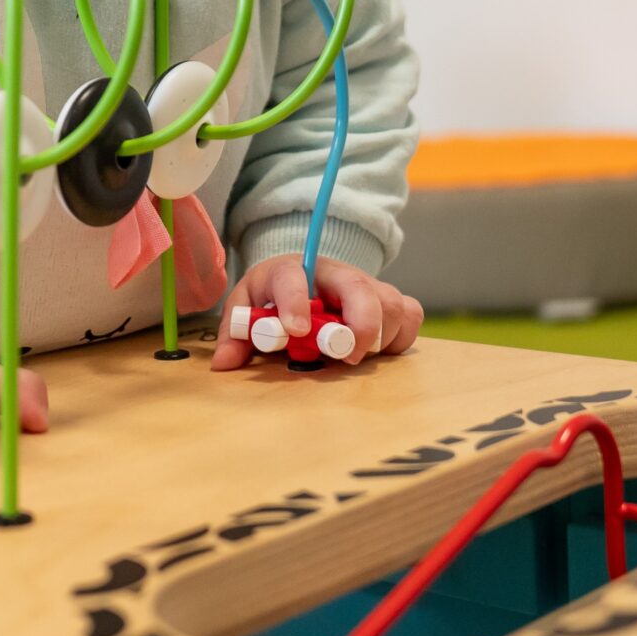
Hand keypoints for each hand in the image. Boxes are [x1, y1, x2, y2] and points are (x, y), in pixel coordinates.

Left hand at [212, 254, 423, 370]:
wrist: (303, 275)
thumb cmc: (272, 297)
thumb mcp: (247, 307)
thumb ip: (235, 333)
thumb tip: (225, 365)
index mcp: (290, 270)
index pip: (292, 276)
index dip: (295, 301)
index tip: (296, 330)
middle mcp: (333, 274)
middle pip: (359, 286)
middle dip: (359, 323)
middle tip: (346, 356)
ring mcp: (365, 286)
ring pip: (391, 302)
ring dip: (379, 335)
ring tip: (355, 356)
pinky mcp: (388, 301)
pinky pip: (411, 313)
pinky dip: (400, 336)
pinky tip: (378, 352)